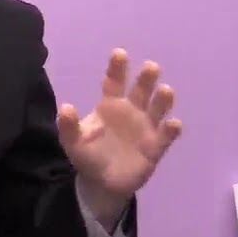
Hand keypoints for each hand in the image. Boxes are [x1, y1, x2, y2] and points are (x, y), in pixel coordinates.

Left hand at [57, 49, 181, 213]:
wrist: (102, 183)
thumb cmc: (88, 155)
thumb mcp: (72, 142)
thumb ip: (68, 125)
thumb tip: (65, 107)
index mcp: (110, 105)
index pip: (114, 82)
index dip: (117, 68)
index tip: (120, 53)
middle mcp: (131, 111)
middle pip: (140, 90)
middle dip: (146, 78)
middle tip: (151, 66)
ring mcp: (145, 127)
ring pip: (157, 109)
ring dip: (162, 99)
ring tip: (165, 90)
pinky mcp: (155, 146)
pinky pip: (166, 135)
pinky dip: (171, 129)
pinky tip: (172, 124)